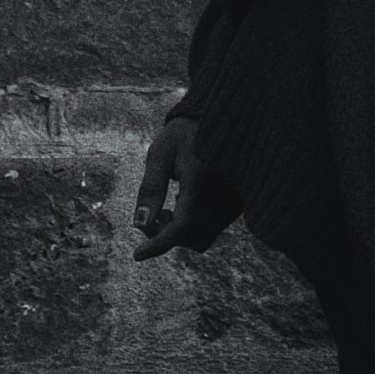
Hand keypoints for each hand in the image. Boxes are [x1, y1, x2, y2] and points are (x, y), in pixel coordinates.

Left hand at [132, 101, 223, 257]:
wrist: (222, 118)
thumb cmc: (184, 133)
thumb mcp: (160, 153)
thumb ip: (151, 188)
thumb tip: (139, 223)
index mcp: (202, 180)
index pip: (182, 226)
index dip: (158, 244)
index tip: (137, 255)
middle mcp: (223, 196)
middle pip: (190, 238)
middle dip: (164, 234)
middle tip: (150, 216)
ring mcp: (234, 203)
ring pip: (201, 238)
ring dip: (179, 233)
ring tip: (167, 207)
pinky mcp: (237, 206)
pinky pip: (211, 230)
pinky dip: (192, 227)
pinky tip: (182, 204)